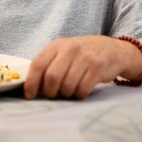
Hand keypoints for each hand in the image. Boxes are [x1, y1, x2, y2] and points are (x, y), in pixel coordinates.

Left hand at [23, 36, 138, 99]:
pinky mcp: (98, 67)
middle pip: (52, 77)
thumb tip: (32, 87)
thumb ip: (48, 64)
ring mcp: (85, 57)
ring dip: (66, 94)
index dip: (31, 83)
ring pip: (67, 85)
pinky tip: (81, 89)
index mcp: (57, 45)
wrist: (111, 49)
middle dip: (50, 92)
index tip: (30, 95)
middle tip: (54, 95)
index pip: (38, 64)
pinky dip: (79, 94)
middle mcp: (70, 49)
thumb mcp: (63, 52)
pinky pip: (82, 89)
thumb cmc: (81, 54)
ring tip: (70, 90)